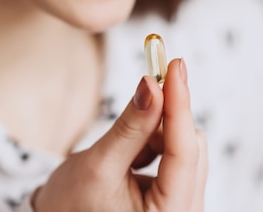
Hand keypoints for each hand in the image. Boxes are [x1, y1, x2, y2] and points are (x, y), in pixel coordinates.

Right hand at [33, 58, 207, 211]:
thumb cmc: (71, 204)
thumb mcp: (99, 163)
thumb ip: (131, 126)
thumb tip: (152, 86)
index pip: (184, 153)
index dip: (179, 104)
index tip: (175, 66)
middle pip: (191, 148)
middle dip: (164, 120)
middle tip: (141, 94)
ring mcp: (182, 206)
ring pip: (186, 149)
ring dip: (158, 134)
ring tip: (123, 148)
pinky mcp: (177, 197)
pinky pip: (178, 156)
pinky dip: (157, 144)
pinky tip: (132, 154)